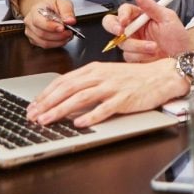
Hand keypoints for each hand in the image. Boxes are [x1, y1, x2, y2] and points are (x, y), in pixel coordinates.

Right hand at [23, 0, 76, 48]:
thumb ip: (67, 11)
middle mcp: (30, 22)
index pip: (39, 21)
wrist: (45, 9)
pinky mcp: (34, 40)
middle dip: (58, 35)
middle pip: (42, 34)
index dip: (51, 26)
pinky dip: (56, 44)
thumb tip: (70, 21)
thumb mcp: (63, 3)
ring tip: (67, 36)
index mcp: (35, 11)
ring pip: (44, 42)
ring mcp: (30, 32)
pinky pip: (44, 46)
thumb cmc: (53, 6)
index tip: (62, 28)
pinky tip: (62, 39)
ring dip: (58, 41)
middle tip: (69, 32)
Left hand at [26, 57, 186, 125]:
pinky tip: (79, 123)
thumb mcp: (107, 75)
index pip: (64, 80)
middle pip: (69, 88)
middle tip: (33, 115)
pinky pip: (104, 108)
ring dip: (61, 110)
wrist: (160, 76)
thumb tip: (64, 98)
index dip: (46, 93)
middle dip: (48, 103)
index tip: (34, 105)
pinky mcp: (124, 99)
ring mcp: (112, 87)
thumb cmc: (134, 78)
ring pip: (81, 97)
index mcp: (94, 69)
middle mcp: (101, 76)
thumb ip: (88, 84)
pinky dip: (90, 116)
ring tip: (48, 120)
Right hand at [102, 0, 189, 61]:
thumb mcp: (167, 18)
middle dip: (113, 27)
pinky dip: (140, 56)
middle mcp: (134, 28)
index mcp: (140, 16)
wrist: (182, 58)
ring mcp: (132, 42)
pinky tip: (152, 55)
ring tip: (154, 47)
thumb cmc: (177, 36)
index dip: (121, 15)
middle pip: (111, 24)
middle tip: (121, 32)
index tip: (125, 21)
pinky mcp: (133, 56)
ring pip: (122, 43)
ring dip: (138, 46)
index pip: (124, 11)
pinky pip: (128, 56)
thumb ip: (151, 6)